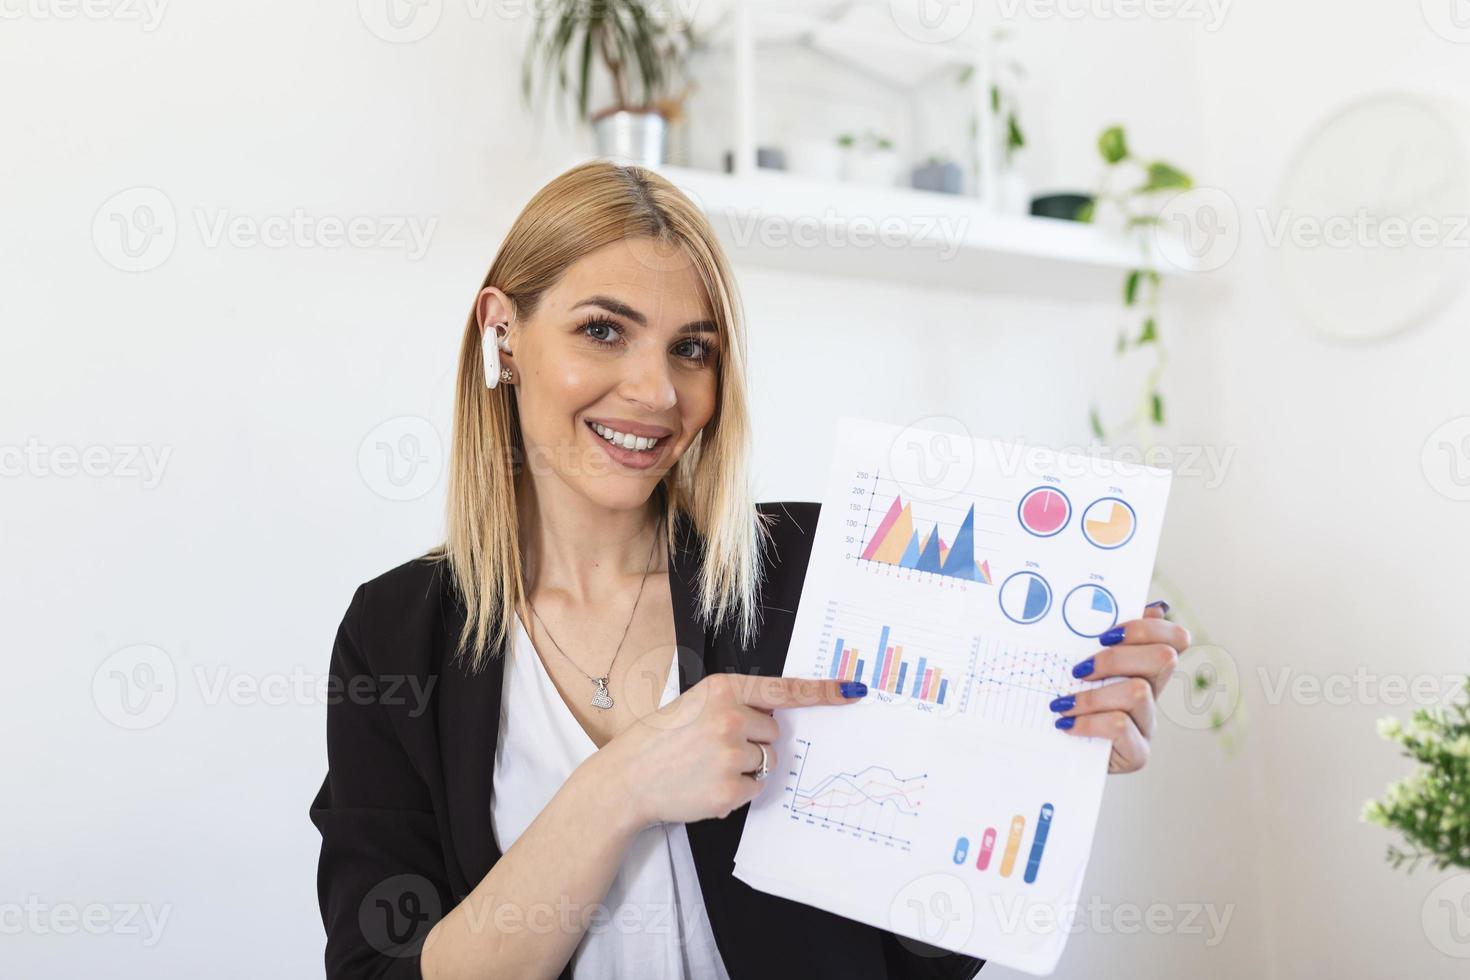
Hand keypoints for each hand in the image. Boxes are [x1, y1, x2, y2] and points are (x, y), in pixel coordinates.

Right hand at [599, 673, 866, 826]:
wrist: (627, 778)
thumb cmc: (661, 740)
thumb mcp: (696, 704)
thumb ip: (736, 704)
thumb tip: (777, 720)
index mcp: (723, 689)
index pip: (784, 690)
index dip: (823, 692)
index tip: (852, 691)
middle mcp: (730, 717)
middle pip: (774, 732)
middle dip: (754, 740)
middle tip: (713, 747)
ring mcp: (731, 754)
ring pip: (767, 761)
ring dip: (745, 767)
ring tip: (706, 767)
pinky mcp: (730, 788)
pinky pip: (756, 789)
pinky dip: (737, 791)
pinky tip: (707, 785)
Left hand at [1049, 601, 1190, 773]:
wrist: (1053, 755)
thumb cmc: (1067, 702)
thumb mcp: (1077, 665)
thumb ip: (1097, 635)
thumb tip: (1143, 605)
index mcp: (1144, 668)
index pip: (1176, 639)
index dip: (1147, 628)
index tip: (1104, 634)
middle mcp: (1153, 694)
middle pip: (1163, 658)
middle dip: (1115, 658)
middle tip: (1078, 670)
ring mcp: (1148, 724)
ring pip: (1137, 692)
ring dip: (1092, 695)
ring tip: (1061, 704)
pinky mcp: (1137, 753)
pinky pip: (1120, 726)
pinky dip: (1088, 722)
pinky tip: (1065, 724)